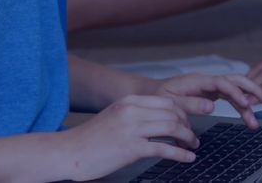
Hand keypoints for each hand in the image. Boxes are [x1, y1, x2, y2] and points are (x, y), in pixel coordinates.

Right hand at [58, 95, 197, 181]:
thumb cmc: (90, 139)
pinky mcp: (131, 148)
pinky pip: (164, 148)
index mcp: (128, 102)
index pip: (166, 101)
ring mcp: (132, 128)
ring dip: (188, 138)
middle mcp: (132, 111)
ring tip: (192, 147)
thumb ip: (134, 116)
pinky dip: (180, 154)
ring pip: (172, 127)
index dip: (182, 113)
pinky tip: (187, 158)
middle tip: (193, 137)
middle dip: (188, 125)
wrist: (68, 152)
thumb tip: (158, 121)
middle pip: (173, 112)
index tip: (188, 123)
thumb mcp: (114, 117)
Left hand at [150, 74, 261, 129]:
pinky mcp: (212, 94)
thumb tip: (211, 106)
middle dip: (254, 89)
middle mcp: (208, 81)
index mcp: (198, 80)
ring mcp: (211, 87)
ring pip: (236, 90)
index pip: (222, 82)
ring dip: (250, 101)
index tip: (246, 105)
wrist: (151, 93)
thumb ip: (190, 103)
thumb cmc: (158, 97)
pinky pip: (231, 98)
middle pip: (236, 80)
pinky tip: (249, 115)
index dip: (236, 92)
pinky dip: (241, 105)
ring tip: (259, 119)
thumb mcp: (170, 101)